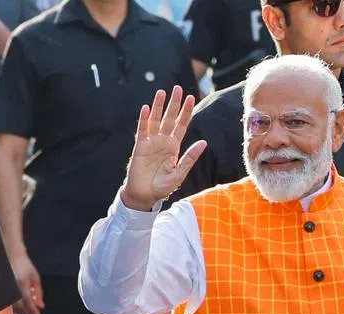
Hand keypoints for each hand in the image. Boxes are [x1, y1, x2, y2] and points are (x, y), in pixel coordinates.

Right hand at [10, 253, 42, 313]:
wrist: (8, 254)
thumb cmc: (24, 265)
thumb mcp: (35, 277)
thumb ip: (38, 292)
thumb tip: (41, 306)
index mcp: (22, 283)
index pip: (28, 302)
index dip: (33, 311)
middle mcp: (11, 286)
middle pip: (18, 306)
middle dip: (26, 313)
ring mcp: (3, 287)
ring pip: (10, 305)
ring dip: (19, 311)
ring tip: (26, 311)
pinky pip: (4, 300)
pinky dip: (11, 306)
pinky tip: (17, 306)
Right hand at [119, 87, 205, 211]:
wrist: (145, 195)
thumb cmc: (162, 186)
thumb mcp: (180, 173)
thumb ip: (190, 157)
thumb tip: (204, 142)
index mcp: (174, 147)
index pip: (181, 125)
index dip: (186, 112)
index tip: (191, 97)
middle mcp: (163, 141)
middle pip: (169, 118)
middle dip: (174, 104)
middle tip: (177, 88)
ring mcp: (151, 142)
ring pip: (155, 120)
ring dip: (158, 106)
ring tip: (161, 92)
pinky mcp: (140, 147)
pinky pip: (142, 130)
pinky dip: (144, 119)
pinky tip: (146, 108)